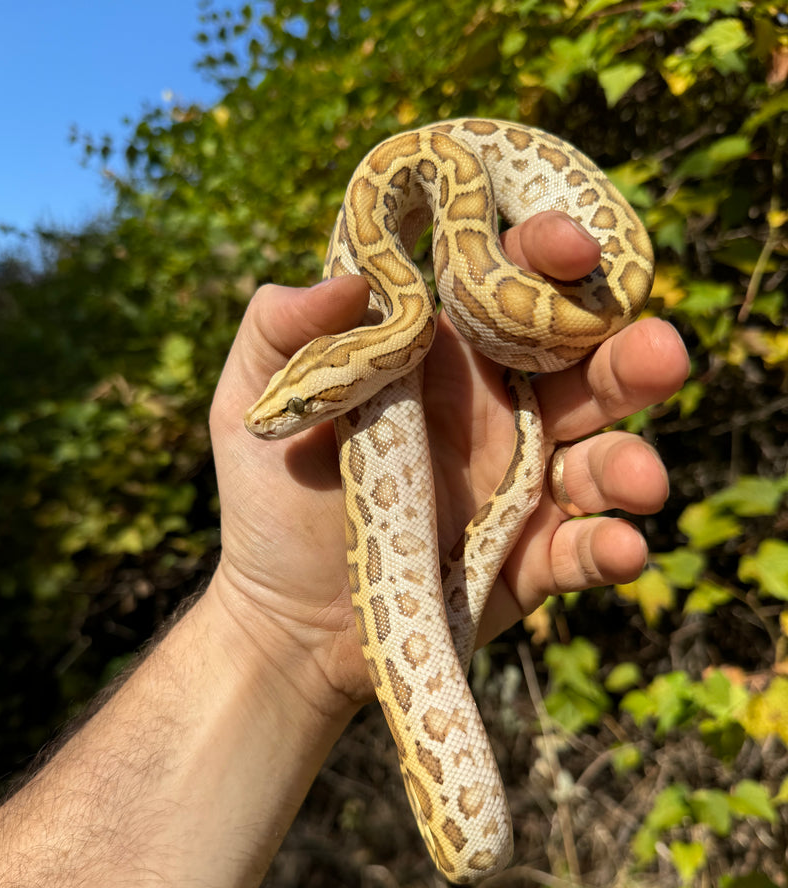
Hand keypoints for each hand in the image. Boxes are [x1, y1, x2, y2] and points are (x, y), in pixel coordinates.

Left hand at [208, 212, 688, 718]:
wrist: (288, 618)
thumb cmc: (269, 500)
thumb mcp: (251, 406)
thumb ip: (279, 329)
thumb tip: (355, 276)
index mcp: (443, 355)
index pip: (512, 284)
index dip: (549, 254)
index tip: (569, 247)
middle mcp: (498, 408)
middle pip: (586, 365)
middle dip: (631, 352)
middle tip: (659, 351)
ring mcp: (521, 484)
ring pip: (604, 454)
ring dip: (632, 458)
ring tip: (641, 481)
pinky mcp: (530, 558)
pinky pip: (583, 548)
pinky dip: (609, 548)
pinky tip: (617, 550)